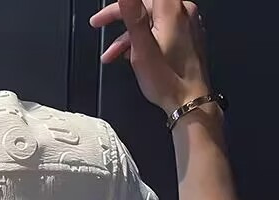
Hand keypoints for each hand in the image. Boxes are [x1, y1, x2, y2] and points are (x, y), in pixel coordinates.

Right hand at [90, 0, 210, 113]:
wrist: (189, 101)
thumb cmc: (167, 79)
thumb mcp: (142, 47)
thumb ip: (133, 16)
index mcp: (172, 10)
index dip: (118, 5)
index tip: (102, 15)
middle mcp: (183, 12)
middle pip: (146, 5)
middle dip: (120, 19)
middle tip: (99, 26)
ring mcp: (188, 25)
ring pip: (152, 20)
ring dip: (129, 34)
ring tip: (112, 55)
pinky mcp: (188, 38)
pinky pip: (161, 31)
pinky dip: (144, 39)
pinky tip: (133, 55)